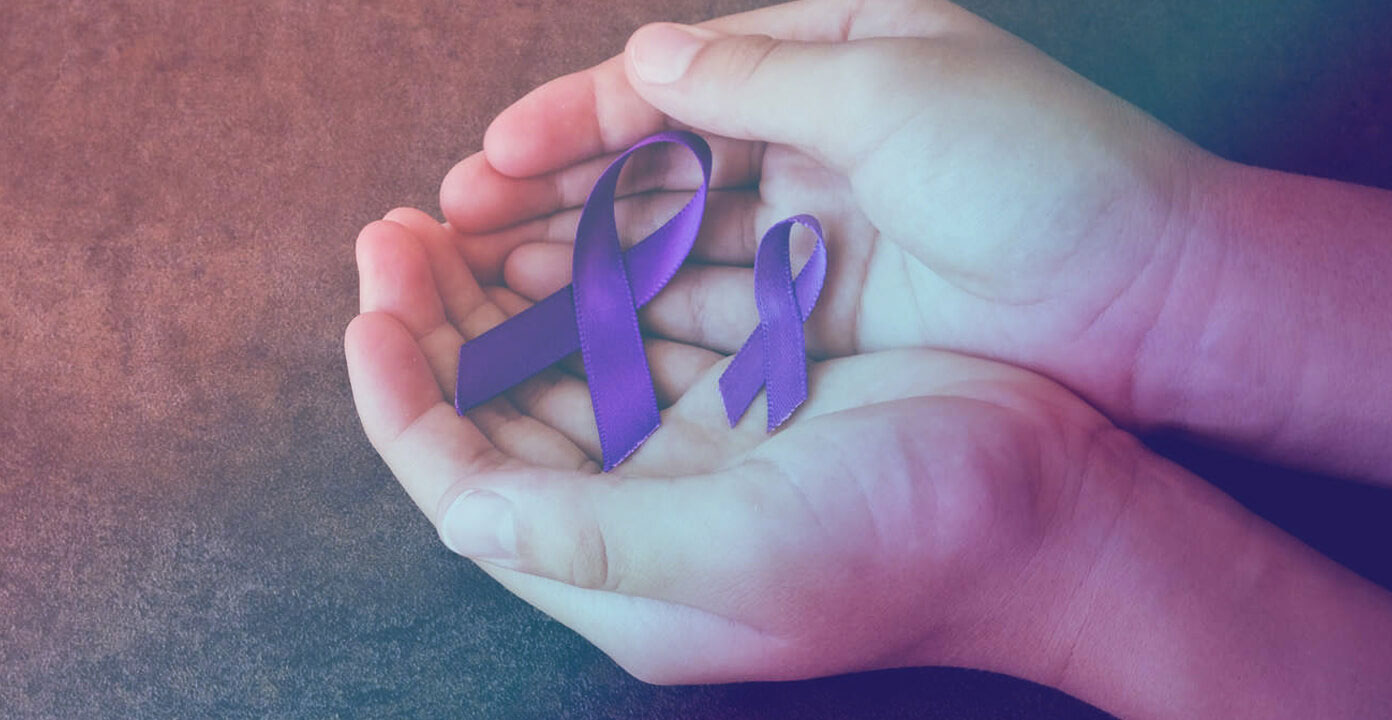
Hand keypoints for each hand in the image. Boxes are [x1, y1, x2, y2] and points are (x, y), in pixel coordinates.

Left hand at [344, 208, 1143, 684]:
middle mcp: (638, 514)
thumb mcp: (743, 556)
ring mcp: (689, 450)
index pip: (466, 481)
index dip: (403, 398)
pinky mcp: (742, 394)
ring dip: (500, 290)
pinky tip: (559, 224)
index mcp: (618, 572)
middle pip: (498, 413)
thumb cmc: (909, 545)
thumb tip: (453, 506)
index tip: (369, 305)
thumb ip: (591, 538)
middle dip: (437, 323)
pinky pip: (635, 328)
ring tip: (454, 213)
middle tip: (396, 230)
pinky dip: (589, 277)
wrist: (1052, 514)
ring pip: (556, 362)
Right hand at [437, 0, 1212, 428]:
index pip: (673, 81)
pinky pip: (715, 306)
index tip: (489, 160)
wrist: (1145, 298)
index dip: (574, 119)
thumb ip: (757, 76)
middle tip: (454, 224)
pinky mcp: (824, 310)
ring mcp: (814, 231)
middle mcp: (811, 140)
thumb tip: (642, 56)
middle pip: (654, 162)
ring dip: (582, 254)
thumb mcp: (893, 88)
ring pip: (671, 239)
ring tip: (487, 277)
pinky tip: (572, 326)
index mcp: (831, 59)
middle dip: (555, 191)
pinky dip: (645, 312)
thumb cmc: (1037, 168)